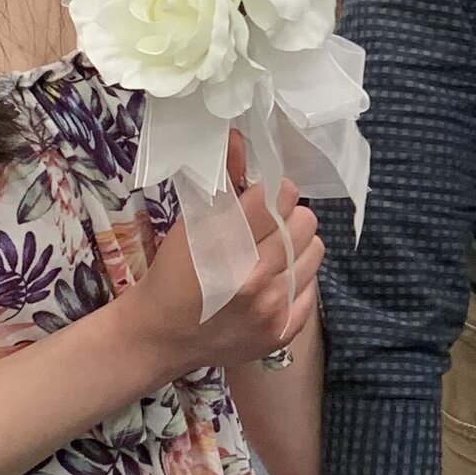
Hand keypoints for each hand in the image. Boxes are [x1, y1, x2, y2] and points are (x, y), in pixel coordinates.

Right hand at [122, 178, 319, 388]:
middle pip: (304, 220)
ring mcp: (271, 309)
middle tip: (267, 227)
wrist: (160, 336)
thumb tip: (241, 138)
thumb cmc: (173, 275)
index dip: (273, 191)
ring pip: (314, 251)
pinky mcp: (283, 331)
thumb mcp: (190, 225)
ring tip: (271, 255)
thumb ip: (222, 182)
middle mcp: (254, 277)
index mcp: (227, 245)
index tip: (263, 198)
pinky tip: (272, 283)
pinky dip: (296, 280)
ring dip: (296, 247)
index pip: (278, 196)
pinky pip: (313, 287)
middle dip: (287, 217)